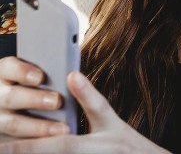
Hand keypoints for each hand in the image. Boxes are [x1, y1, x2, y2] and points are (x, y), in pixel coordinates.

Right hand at [0, 56, 66, 138]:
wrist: (26, 105)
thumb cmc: (42, 85)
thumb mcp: (39, 74)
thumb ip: (50, 72)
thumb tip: (72, 74)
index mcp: (5, 73)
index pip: (9, 68)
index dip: (22, 72)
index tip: (40, 77)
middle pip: (11, 97)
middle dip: (34, 99)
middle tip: (57, 101)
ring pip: (12, 123)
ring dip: (37, 127)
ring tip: (62, 129)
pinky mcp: (2, 136)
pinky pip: (13, 141)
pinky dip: (32, 142)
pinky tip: (51, 144)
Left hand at [0, 70, 169, 152]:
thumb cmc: (127, 144)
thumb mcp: (110, 120)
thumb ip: (90, 99)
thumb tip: (73, 75)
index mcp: (87, 147)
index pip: (52, 147)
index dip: (25, 147)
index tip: (1, 145)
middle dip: (22, 151)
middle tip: (1, 145)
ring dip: (32, 153)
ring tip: (11, 147)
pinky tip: (33, 150)